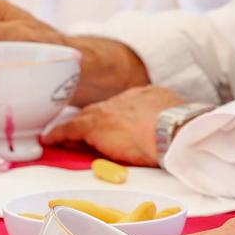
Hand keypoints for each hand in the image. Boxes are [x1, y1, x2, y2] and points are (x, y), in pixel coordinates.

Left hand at [42, 84, 186, 161]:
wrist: (176, 132)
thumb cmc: (184, 132)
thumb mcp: (179, 121)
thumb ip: (170, 123)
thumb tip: (172, 135)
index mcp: (149, 95)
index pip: (125, 106)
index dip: (116, 117)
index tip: (113, 126)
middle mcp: (126, 98)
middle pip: (103, 110)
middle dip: (93, 120)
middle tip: (82, 133)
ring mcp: (109, 110)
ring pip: (85, 117)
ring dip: (74, 127)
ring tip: (62, 136)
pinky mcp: (94, 125)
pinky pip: (69, 129)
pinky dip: (59, 134)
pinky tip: (50, 139)